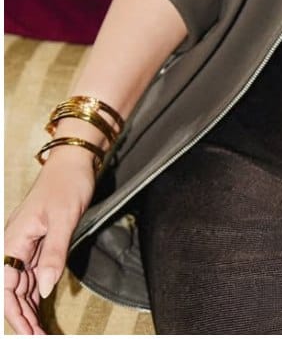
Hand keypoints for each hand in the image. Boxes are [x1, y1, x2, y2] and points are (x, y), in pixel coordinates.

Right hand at [4, 150, 96, 335]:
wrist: (74, 161)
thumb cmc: (67, 184)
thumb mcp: (64, 218)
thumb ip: (54, 254)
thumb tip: (44, 289)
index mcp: (13, 241)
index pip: (6, 288)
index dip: (15, 313)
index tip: (29, 333)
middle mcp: (14, 245)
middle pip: (11, 290)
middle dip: (21, 316)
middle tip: (38, 336)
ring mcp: (25, 244)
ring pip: (21, 284)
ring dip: (28, 308)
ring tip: (40, 329)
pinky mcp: (38, 241)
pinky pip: (32, 272)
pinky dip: (35, 292)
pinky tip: (40, 307)